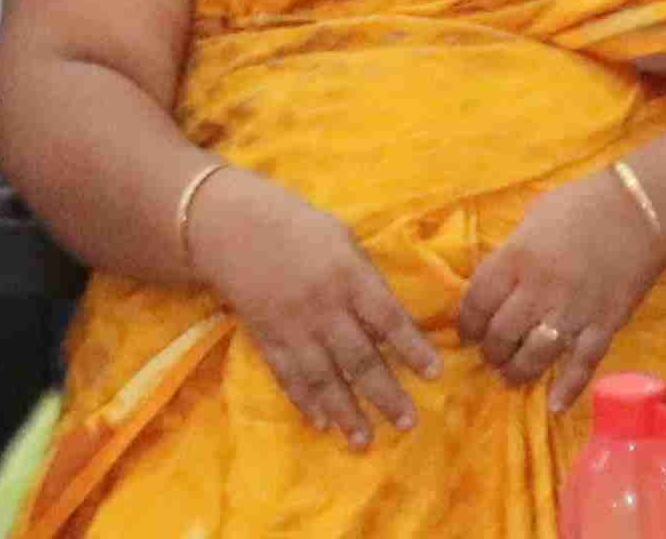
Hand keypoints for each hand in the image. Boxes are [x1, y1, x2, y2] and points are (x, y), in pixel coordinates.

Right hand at [189, 168, 435, 449]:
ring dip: (346, 412)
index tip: (435, 374)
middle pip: (359, 358)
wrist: (230, 226)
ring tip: (364, 441)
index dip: (412, 347)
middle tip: (408, 423)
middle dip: (385, 394)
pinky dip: (305, 402)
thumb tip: (388, 318)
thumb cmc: (295, 224)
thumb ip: (364, 278)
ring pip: (324, 378)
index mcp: (347, 275)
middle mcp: (323, 307)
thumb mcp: (340, 237)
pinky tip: (321, 423)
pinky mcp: (267, 339)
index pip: (388, 318)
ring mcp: (293, 327)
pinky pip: (289, 377)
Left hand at [450, 164, 663, 409]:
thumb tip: (491, 284)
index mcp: (518, 257)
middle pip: (501, 335)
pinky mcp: (603, 326)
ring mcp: (573, 311)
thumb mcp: (534, 218)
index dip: (467, 324)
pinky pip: (582, 365)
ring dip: (517, 372)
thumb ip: (511, 253)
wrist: (641, 211)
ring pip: (534, 356)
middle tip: (491, 354)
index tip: (468, 332)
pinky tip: (554, 405)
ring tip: (511, 375)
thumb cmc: (581, 206)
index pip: (477, 302)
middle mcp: (540, 289)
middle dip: (490, 351)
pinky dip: (568, 389)